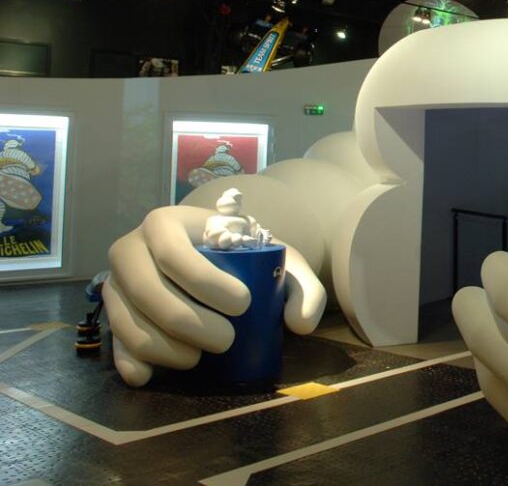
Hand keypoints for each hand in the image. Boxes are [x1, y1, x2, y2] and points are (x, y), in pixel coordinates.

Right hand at [105, 205, 325, 386]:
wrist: (217, 262)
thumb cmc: (246, 257)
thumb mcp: (282, 262)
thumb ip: (304, 288)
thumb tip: (301, 324)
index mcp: (166, 223)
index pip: (174, 253)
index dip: (205, 283)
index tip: (243, 304)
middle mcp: (130, 250)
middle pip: (147, 291)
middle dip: (189, 322)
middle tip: (227, 340)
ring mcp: (115, 285)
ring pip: (129, 324)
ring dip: (167, 348)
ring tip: (202, 356)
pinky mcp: (111, 317)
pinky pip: (115, 345)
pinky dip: (134, 364)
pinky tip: (153, 375)